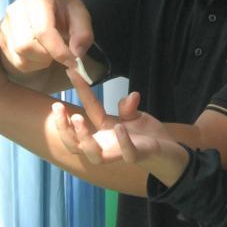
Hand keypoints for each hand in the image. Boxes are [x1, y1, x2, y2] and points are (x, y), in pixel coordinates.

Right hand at [0, 0, 93, 75]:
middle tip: (61, 52)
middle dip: (48, 56)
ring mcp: (5, 25)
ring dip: (41, 61)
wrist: (49, 7)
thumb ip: (83, 35)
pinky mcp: (2, 40)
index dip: (59, 50)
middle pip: (26, 45)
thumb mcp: (81, 16)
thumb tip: (76, 56)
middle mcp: (15, 10)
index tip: (73, 62)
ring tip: (51, 49)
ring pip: (21, 56)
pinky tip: (40, 52)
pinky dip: (33, 64)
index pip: (42, 31)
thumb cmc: (64, 10)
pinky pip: (17, 61)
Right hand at [56, 67, 188, 183]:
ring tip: (78, 118)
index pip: (87, 110)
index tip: (71, 70)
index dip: (79, 90)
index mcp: (103, 130)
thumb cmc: (146, 136)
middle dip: (63, 127)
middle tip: (58, 107)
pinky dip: (123, 142)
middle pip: (75, 143)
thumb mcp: (134, 116)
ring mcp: (118, 152)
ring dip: (83, 138)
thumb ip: (127, 107)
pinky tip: (119, 127)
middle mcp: (105, 144)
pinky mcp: (136, 157)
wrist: (169, 153)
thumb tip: (131, 96)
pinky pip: (126, 154)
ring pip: (93, 155)